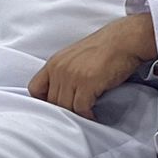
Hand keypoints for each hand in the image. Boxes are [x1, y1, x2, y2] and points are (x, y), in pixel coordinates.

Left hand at [29, 12, 156, 120]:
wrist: (123, 40)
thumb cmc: (103, 49)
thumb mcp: (74, 58)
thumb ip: (64, 72)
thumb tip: (62, 93)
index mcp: (53, 63)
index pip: (34, 88)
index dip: (44, 101)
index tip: (57, 107)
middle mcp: (59, 69)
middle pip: (51, 101)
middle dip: (64, 111)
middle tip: (75, 116)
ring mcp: (72, 76)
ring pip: (65, 107)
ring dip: (76, 115)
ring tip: (85, 116)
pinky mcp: (87, 83)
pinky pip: (81, 108)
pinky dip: (87, 115)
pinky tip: (94, 115)